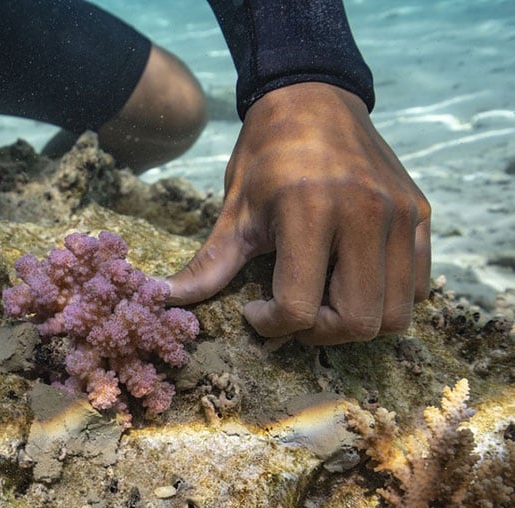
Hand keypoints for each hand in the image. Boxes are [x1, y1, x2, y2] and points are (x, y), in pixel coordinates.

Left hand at [167, 82, 430, 344]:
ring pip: (393, 315)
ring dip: (353, 322)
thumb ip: (208, 263)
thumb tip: (164, 298)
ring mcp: (400, 216)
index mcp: (310, 210)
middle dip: (316, 333)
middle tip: (292, 312)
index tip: (254, 310)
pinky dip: (386, 300)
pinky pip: (416, 287)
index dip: (271, 325)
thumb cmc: (266, 154)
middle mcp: (365, 214)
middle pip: (355, 322)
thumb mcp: (234, 209)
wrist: (314, 96)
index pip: (300, 308)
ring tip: (322, 298)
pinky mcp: (420, 215)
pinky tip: (352, 280)